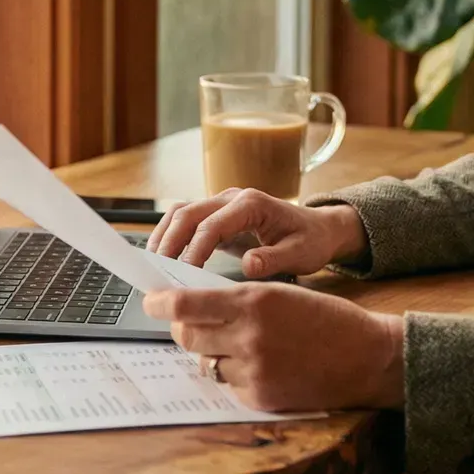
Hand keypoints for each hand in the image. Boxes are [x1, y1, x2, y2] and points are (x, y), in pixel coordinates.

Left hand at [143, 283, 404, 412]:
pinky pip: (229, 385)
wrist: (368, 357)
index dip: (159, 304)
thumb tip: (193, 306)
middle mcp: (248, 335)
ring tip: (243, 345)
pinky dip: (236, 376)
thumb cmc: (327, 319)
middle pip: (186, 336)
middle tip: (191, 323)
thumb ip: (238, 300)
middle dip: (182, 329)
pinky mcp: (261, 397)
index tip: (150, 301)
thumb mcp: (282, 293)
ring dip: (213, 353)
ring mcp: (254, 370)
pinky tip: (264, 366)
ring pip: (206, 362)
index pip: (185, 304)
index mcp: (254, 300)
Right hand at [149, 187, 366, 278]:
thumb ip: (274, 259)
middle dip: (169, 242)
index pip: (212, 225)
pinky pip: (187, 220)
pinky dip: (171, 235)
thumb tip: (249, 265)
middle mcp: (233, 198)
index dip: (193, 250)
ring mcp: (223, 204)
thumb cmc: (311, 241)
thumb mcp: (301, 253)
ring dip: (165, 235)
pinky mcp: (218, 215)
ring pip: (182, 212)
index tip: (183, 275)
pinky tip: (165, 257)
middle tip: (158, 272)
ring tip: (154, 264)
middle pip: (189, 213)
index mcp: (252, 204)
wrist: (319, 229)